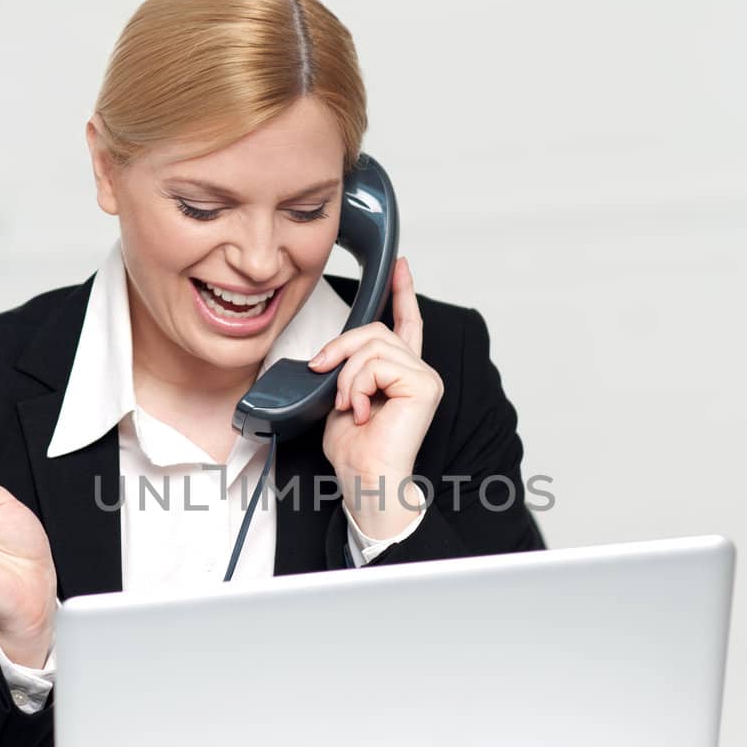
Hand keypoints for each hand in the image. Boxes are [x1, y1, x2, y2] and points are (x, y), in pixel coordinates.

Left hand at [308, 256, 443, 539]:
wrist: (365, 479)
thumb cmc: (355, 451)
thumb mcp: (341, 397)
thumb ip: (344, 369)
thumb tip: (327, 354)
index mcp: (401, 373)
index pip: (406, 324)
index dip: (403, 293)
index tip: (401, 266)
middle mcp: (418, 371)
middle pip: (375, 330)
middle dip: (340, 350)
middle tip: (322, 374)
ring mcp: (424, 377)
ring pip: (372, 346)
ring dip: (347, 376)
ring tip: (350, 406)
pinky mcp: (424, 385)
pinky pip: (378, 364)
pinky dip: (358, 385)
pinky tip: (363, 411)